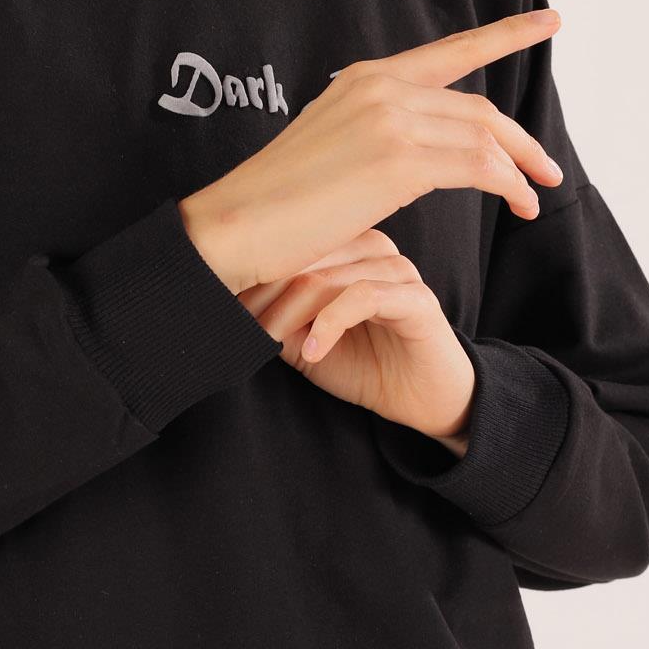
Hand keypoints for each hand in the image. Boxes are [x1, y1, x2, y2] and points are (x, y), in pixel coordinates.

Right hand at [179, 8, 563, 294]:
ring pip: (483, 136)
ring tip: (534, 200)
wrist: (235, 227)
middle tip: (548, 170)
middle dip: (521, 140)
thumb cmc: (277, 207)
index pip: (448, 52)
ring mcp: (389, 120)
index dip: (505, 34)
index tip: (548, 21)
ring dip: (520, 169)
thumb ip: (376, 139)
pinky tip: (517, 205)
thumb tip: (412, 160)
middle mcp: (379, 87)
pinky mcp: (397, 161)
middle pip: (477, 106)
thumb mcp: (332, 152)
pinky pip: (478, 167)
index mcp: (363, 80)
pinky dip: (508, 185)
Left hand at [239, 227, 476, 448]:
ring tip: (269, 342)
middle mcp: (374, 251)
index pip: (290, 247)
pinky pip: (363, 297)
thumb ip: (278, 319)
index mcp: (349, 250)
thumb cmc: (366, 367)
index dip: (253, 278)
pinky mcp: (416, 300)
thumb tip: (233, 305)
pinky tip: (313, 351)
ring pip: (327, 278)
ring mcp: (397, 272)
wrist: (423, 400)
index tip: (225, 311)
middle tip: (242, 330)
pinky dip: (329, 324)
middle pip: (303, 258)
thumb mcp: (306, 342)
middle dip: (265, 297)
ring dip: (290, 315)